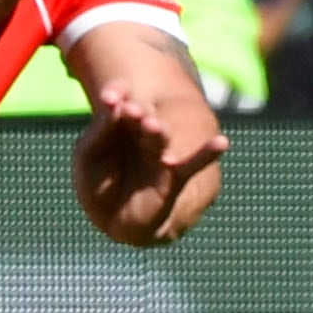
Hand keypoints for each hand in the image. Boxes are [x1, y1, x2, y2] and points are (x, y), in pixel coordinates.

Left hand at [72, 80, 227, 245]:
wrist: (112, 218)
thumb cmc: (97, 183)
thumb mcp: (89, 153)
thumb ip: (100, 129)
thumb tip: (112, 104)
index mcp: (121, 125)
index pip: (120, 107)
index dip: (116, 99)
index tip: (111, 95)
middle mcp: (143, 136)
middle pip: (141, 119)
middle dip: (136, 114)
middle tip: (131, 110)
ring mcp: (159, 154)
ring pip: (159, 138)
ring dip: (156, 131)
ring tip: (151, 126)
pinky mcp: (173, 176)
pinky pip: (192, 164)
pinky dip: (207, 154)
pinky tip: (222, 142)